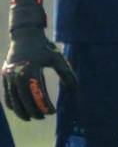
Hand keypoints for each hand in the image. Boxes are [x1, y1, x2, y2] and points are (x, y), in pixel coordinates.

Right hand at [1, 0, 77, 120]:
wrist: (25, 36)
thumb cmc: (43, 47)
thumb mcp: (57, 58)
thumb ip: (66, 73)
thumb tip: (75, 88)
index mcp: (30, 70)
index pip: (37, 94)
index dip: (44, 105)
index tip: (52, 112)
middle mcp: (17, 75)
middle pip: (23, 99)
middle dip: (33, 111)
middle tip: (43, 117)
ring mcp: (8, 76)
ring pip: (13, 99)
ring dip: (21, 111)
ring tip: (31, 117)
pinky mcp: (5, 76)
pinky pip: (7, 94)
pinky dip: (12, 104)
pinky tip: (20, 109)